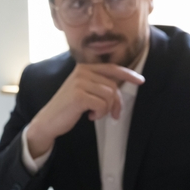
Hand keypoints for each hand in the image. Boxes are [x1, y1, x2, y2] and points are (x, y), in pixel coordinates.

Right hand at [25, 63, 144, 156]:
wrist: (48, 120)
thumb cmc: (68, 107)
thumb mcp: (83, 90)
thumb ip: (99, 85)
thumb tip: (121, 87)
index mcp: (84, 68)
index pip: (112, 68)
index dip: (128, 74)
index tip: (141, 81)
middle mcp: (82, 72)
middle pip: (113, 85)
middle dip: (116, 103)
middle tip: (112, 114)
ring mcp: (79, 82)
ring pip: (109, 95)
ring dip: (106, 110)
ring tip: (94, 114)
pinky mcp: (78, 95)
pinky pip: (102, 104)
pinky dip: (99, 114)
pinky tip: (89, 116)